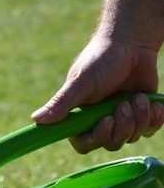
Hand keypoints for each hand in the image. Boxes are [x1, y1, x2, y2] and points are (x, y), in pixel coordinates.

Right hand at [31, 36, 163, 152]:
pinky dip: (154, 118)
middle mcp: (100, 121)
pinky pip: (150, 129)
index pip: (84, 144)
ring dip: (140, 118)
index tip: (106, 121)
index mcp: (81, 117)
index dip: (97, 138)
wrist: (132, 43)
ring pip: (132, 137)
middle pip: (112, 143)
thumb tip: (36, 119)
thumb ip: (61, 103)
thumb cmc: (101, 60)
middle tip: (124, 104)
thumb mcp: (80, 82)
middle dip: (122, 126)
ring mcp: (122, 119)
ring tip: (138, 97)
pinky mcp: (142, 114)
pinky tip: (152, 102)